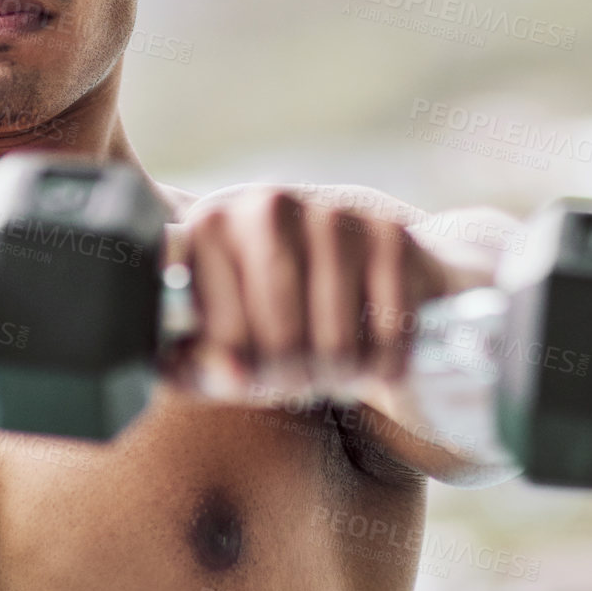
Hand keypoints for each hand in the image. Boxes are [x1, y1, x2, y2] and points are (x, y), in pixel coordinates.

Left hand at [167, 186, 453, 400]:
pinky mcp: (390, 233)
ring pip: (338, 345)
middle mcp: (270, 207)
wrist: (340, 249)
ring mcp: (334, 215)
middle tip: (296, 383)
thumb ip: (200, 362)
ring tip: (328, 370)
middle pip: (283, 341)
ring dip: (339, 378)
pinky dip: (384, 367)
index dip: (243, 378)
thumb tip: (233, 374)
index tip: (252, 378)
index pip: (228, 338)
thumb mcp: (214, 332)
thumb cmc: (260, 303)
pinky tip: (371, 360)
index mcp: (211, 225)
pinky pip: (390, 335)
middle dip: (292, 380)